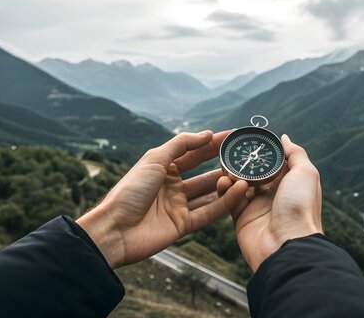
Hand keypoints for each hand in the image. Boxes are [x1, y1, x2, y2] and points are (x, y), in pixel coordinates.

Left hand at [77, 131, 248, 268]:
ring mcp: (179, 206)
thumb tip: (207, 134)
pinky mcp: (184, 225)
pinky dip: (225, 202)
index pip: (194, 153)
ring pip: (210, 194)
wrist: (115, 229)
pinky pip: (209, 212)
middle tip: (248, 157)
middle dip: (225, 165)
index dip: (214, 144)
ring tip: (248, 175)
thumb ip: (181, 145)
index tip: (235, 136)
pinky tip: (239, 191)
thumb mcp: (154, 159)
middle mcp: (173, 186)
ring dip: (228, 184)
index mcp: (164, 168)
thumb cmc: (130, 190)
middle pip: (205, 173)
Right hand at [218, 134, 322, 271]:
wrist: (286, 245)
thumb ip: (295, 153)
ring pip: (238, 185)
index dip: (262, 152)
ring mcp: (257, 208)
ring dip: (231, 175)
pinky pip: (229, 202)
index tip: (248, 140)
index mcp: (290, 183)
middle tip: (229, 152)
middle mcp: (274, 195)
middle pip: (253, 173)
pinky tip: (223, 182)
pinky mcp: (242, 219)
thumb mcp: (305, 173)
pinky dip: (224, 191)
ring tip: (225, 168)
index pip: (273, 162)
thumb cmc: (300, 207)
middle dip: (241, 163)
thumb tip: (284, 138)